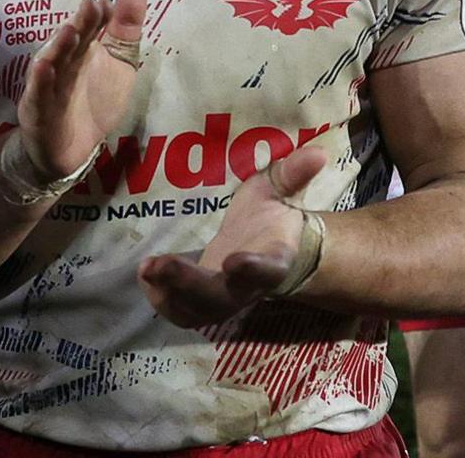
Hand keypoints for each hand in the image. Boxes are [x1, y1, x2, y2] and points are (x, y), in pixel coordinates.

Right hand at [16, 0, 147, 179]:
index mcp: (84, 47)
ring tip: (68, 31)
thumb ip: (126, 28)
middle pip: (73, 40)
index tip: (109, 2)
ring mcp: (49, 83)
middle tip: (91, 5)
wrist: (71, 147)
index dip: (99, 15)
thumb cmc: (96, 99)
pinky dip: (40, 80)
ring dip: (59, 46)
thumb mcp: (120, 63)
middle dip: (81, 24)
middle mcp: (64, 60)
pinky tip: (44, 67)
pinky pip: (38, 93)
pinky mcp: (38, 108)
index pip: (92, 26)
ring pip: (53, 62)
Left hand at [138, 147, 328, 327]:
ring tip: (147, 270)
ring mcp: (224, 299)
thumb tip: (319, 152)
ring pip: (199, 310)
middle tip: (160, 264)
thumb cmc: (271, 217)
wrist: (270, 250)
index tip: (234, 260)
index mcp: (273, 260)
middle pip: (221, 297)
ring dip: (170, 294)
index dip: (252, 269)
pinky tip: (145, 278)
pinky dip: (162, 301)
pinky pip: (183, 313)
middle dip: (189, 284)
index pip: (267, 269)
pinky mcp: (203, 303)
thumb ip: (293, 173)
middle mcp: (248, 287)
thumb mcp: (279, 190)